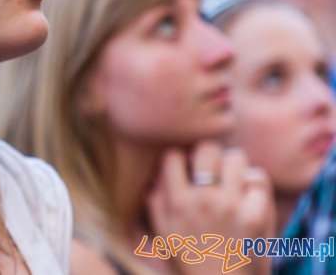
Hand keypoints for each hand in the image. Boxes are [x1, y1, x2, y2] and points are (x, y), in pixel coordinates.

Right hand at [147, 141, 274, 274]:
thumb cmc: (192, 266)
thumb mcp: (164, 238)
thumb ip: (156, 206)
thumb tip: (153, 180)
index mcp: (178, 203)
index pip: (173, 155)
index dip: (179, 156)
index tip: (185, 165)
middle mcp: (204, 200)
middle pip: (207, 148)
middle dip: (208, 153)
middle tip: (211, 165)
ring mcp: (232, 206)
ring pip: (236, 159)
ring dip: (233, 166)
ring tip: (232, 178)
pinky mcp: (257, 215)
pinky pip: (258, 179)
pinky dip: (254, 183)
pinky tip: (248, 193)